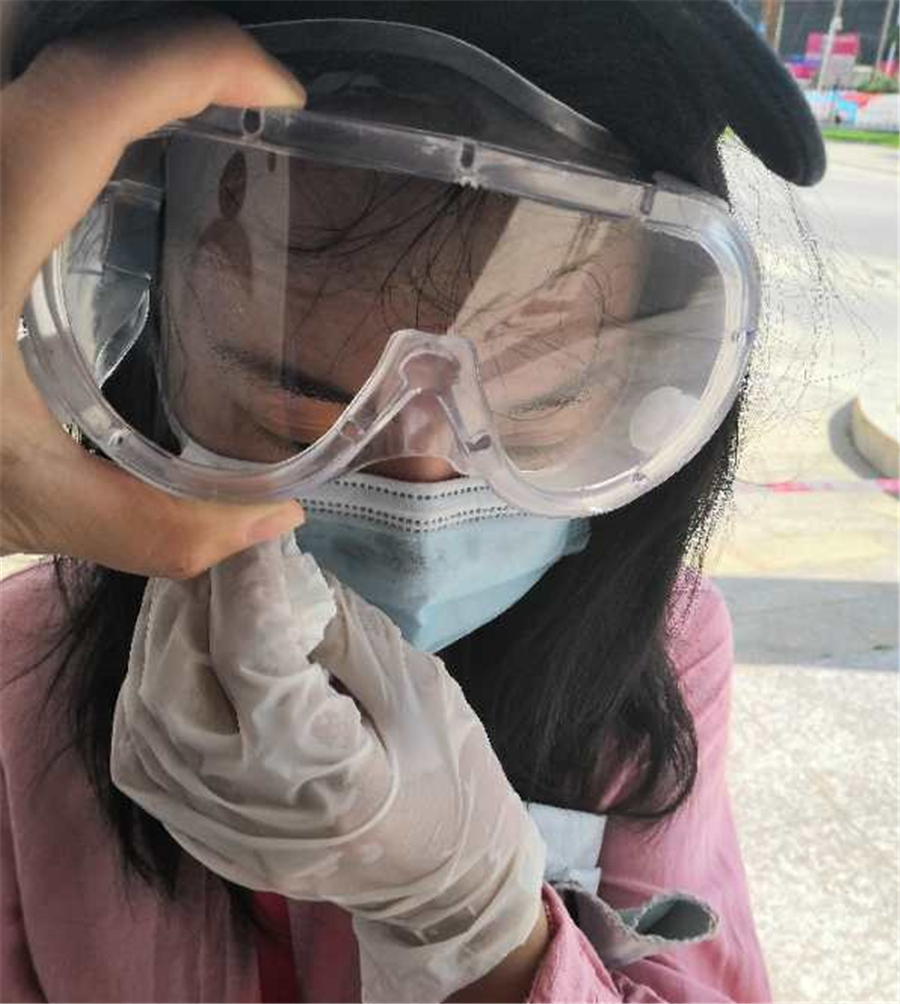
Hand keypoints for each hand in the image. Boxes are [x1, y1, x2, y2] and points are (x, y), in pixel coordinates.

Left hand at [0, 9, 305, 576]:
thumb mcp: (28, 503)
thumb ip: (160, 525)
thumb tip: (280, 519)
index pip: (93, 95)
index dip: (202, 63)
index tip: (278, 94)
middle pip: (41, 33)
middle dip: (146, 42)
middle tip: (224, 94)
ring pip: (8, 54)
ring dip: (92, 68)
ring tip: (171, 110)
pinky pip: (0, 105)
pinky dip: (50, 103)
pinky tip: (87, 158)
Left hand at [110, 538, 546, 1001]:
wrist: (438, 877)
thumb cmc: (447, 774)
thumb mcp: (415, 688)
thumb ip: (338, 626)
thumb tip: (274, 564)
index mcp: (327, 776)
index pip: (253, 658)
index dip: (244, 578)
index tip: (250, 516)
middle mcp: (253, 811)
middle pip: (175, 686)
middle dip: (187, 601)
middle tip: (215, 542)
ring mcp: (216, 832)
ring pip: (144, 718)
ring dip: (160, 638)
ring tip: (194, 585)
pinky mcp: (197, 835)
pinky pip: (140, 752)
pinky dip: (148, 685)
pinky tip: (177, 647)